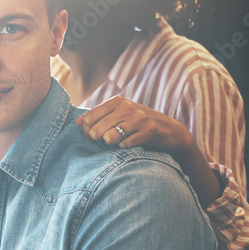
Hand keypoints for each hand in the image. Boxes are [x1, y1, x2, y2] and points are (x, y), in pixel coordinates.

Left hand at [76, 95, 194, 156]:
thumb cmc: (139, 124)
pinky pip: (125, 144)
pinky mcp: (149, 131)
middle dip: (97, 140)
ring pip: (109, 137)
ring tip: (119, 141)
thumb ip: (98, 117)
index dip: (86, 132)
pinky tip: (130, 144)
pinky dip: (125, 148)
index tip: (92, 138)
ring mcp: (139, 118)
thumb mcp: (119, 116)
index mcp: (116, 101)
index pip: (88, 118)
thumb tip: (76, 122)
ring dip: (112, 144)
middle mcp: (127, 107)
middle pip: (96, 130)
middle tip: (106, 142)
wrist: (171, 131)